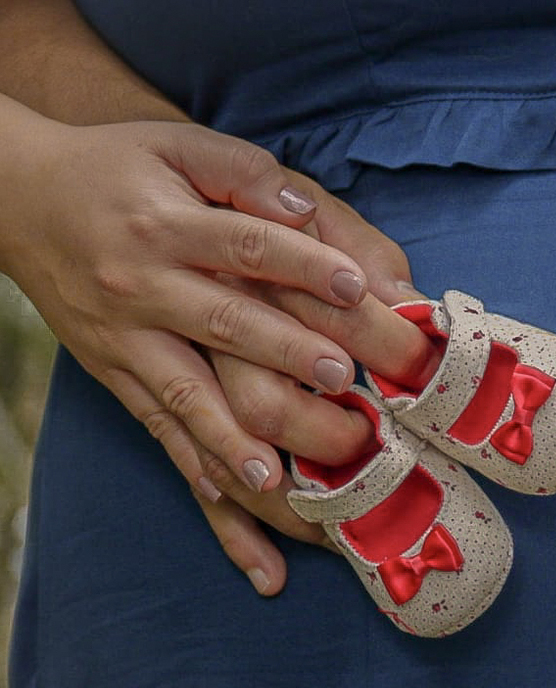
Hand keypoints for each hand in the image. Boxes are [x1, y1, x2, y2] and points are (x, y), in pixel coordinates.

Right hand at [0, 103, 436, 589]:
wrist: (20, 196)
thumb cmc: (122, 168)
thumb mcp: (178, 145)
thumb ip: (245, 173)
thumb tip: (303, 211)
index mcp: (166, 224)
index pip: (245, 245)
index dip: (302, 264)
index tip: (356, 287)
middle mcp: (140, 286)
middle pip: (224, 327)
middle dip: (287, 357)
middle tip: (344, 384)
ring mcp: (123, 339)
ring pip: (186, 399)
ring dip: (238, 442)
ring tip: (284, 484)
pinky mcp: (113, 374)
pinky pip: (157, 430)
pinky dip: (196, 472)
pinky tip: (232, 509)